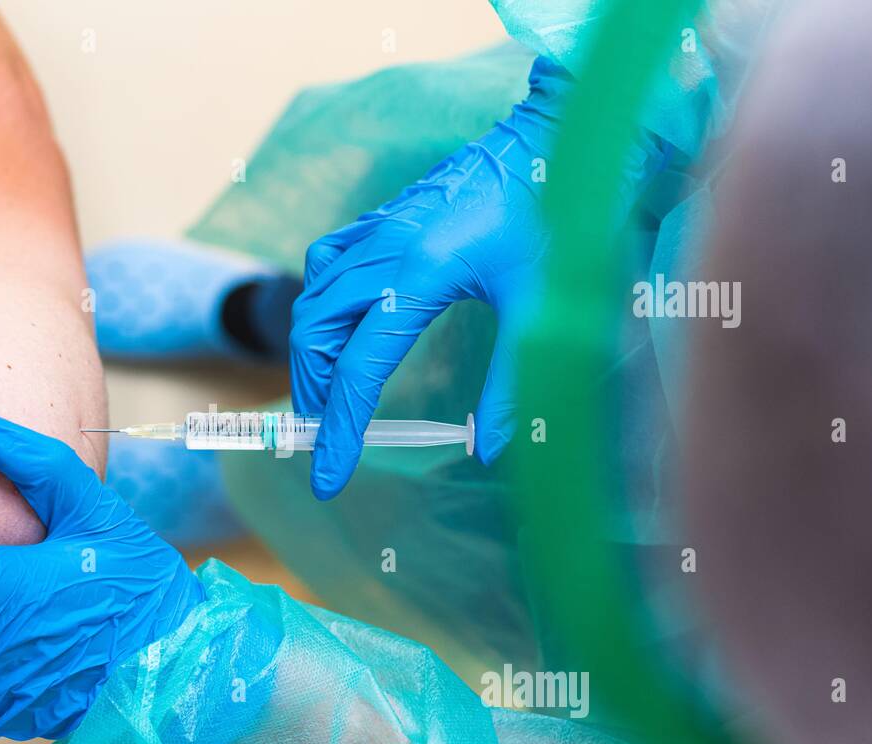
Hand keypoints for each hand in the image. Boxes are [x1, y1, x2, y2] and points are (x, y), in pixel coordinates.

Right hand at [290, 57, 663, 496]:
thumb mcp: (545, 308)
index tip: (328, 478)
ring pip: (314, 300)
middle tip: (327, 439)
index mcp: (420, 275)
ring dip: (312, 356)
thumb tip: (491, 451)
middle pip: (317, 335)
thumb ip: (514, 383)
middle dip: (315, 394)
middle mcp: (385, 251)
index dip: (339, 430)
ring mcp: (378, 230)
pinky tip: (335, 328)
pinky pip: (327, 264)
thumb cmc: (559, 219)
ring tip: (327, 399)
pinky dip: (318, 306)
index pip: (359, 370)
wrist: (556, 137)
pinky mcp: (383, 218)